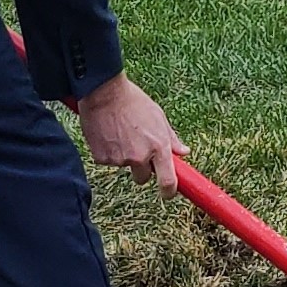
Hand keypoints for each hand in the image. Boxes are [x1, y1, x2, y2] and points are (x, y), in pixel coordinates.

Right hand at [75, 72, 181, 188]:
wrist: (104, 93)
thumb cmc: (134, 101)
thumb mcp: (158, 116)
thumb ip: (171, 138)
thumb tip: (184, 152)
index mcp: (159, 146)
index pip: (168, 181)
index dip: (169, 192)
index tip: (168, 193)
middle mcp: (140, 156)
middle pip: (143, 178)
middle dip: (142, 169)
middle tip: (137, 148)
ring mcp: (120, 159)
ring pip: (125, 166)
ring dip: (124, 155)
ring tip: (121, 132)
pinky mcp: (102, 158)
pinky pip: (108, 161)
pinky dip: (109, 151)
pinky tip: (108, 133)